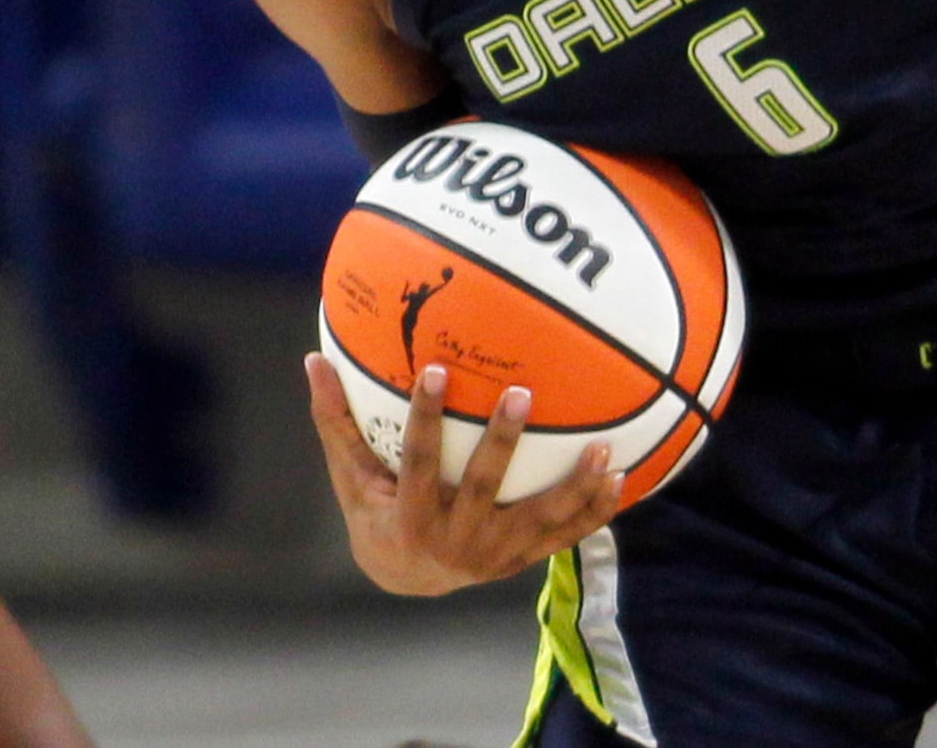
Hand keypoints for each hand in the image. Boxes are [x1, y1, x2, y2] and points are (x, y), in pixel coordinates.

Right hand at [305, 354, 622, 596]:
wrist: (406, 577)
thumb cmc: (376, 510)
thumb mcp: (352, 475)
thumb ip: (337, 421)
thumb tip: (313, 359)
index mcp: (410, 516)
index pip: (417, 461)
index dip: (424, 417)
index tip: (433, 369)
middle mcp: (455, 540)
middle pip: (482, 488)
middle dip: (501, 443)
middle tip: (521, 393)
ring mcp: (494, 554)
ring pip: (539, 519)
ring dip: (573, 486)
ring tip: (604, 447)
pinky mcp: (523, 559)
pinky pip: (566, 536)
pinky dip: (595, 510)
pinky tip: (623, 475)